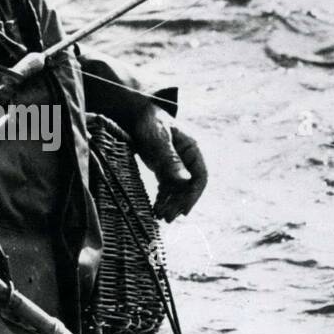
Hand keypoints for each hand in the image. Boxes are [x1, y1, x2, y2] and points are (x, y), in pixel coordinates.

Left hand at [131, 107, 207, 221]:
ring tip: (159, 217)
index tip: (184, 211)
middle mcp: (187, 158)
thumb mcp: (158, 140)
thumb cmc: (149, 122)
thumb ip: (171, 159)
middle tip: (167, 218)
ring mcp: (176, 164)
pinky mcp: (164, 168)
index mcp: (192, 148)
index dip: (194, 195)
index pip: (200, 176)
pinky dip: (162, 198)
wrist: (134, 114)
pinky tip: (155, 209)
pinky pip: (167, 187)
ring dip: (170, 204)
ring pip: (178, 189)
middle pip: (189, 186)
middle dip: (179, 203)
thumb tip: (185, 181)